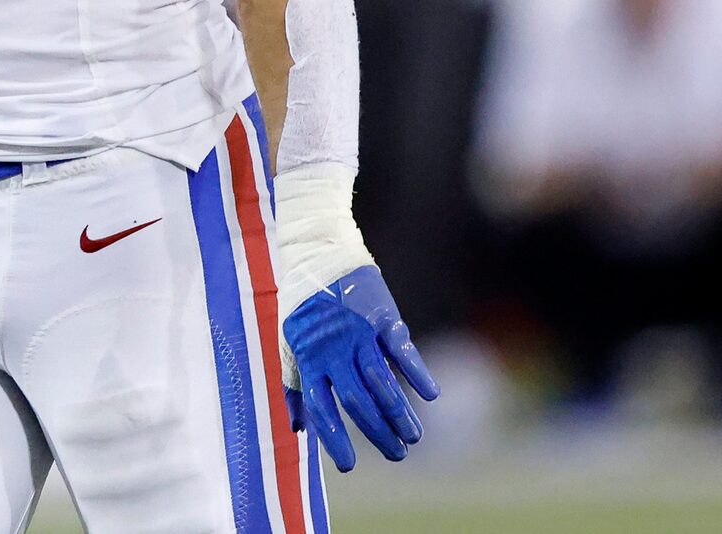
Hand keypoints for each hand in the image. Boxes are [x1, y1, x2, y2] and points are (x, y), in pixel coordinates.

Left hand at [283, 264, 436, 469]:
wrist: (318, 254)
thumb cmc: (304, 306)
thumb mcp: (290, 342)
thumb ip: (296, 385)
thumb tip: (298, 428)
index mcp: (309, 356)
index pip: (322, 406)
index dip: (334, 438)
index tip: (347, 466)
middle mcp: (334, 347)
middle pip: (357, 400)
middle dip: (376, 432)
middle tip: (396, 455)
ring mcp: (359, 332)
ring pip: (382, 381)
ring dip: (399, 413)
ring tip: (412, 437)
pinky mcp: (382, 317)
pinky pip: (401, 350)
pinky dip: (417, 372)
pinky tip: (431, 395)